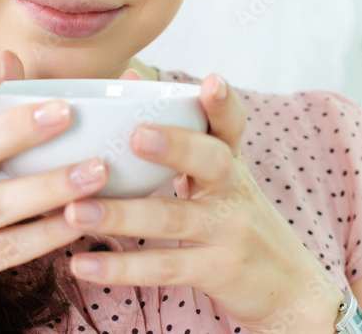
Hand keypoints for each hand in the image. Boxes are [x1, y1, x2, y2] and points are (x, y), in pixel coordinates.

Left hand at [61, 73, 345, 332]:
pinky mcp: (216, 271)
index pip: (231, 124)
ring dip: (121, 215)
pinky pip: (165, 267)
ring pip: (173, 218)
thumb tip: (131, 77)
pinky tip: (82, 264)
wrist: (286, 284)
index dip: (223, 103)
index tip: (211, 81)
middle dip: (176, 146)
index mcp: (230, 161)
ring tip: (75, 211)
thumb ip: (180, 133)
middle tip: (136, 136)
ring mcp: (228, 231)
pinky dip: (121, 267)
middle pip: (213, 161)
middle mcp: (234, 190)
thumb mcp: (219, 176)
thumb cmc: (234, 216)